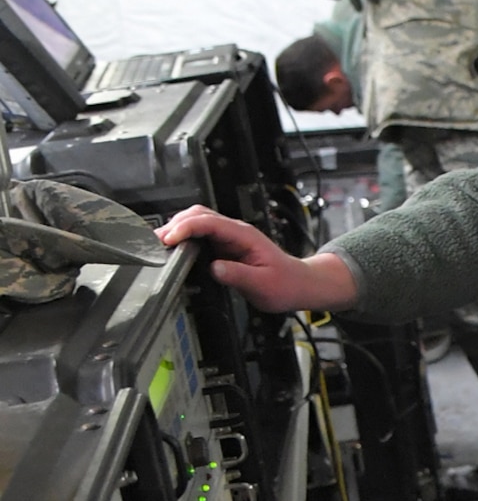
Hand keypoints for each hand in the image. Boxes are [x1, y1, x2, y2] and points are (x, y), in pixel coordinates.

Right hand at [156, 208, 358, 313]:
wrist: (299, 284)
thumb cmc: (285, 284)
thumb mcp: (262, 285)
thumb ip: (237, 275)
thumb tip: (214, 268)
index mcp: (244, 235)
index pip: (209, 222)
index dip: (185, 228)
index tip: (169, 239)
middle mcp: (235, 231)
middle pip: (198, 215)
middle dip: (175, 224)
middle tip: (156, 241)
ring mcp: (230, 236)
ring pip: (198, 221)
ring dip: (177, 228)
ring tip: (160, 243)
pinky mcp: (226, 245)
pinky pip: (202, 234)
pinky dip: (185, 237)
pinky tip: (175, 247)